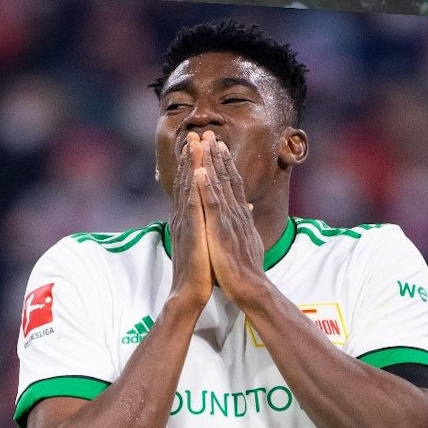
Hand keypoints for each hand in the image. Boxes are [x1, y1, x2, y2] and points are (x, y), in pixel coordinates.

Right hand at [168, 131, 215, 305]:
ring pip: (190, 188)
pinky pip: (194, 206)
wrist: (189, 293)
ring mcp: (187, 223)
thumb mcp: (213, 242)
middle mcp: (185, 217)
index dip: (199, 164)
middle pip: (190, 181)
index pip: (195, 186)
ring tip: (196, 144)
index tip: (203, 145)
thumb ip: (221, 222)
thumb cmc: (204, 271)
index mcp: (192, 218)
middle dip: (194, 157)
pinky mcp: (192, 233)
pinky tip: (199, 174)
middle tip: (197, 134)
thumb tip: (242, 207)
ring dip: (193, 165)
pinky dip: (196, 188)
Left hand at [199, 134, 266, 295]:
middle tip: (207, 133)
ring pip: (219, 186)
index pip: (230, 183)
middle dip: (215, 155)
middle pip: (225, 178)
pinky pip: (213, 206)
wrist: (250, 288)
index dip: (223, 163)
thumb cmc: (245, 268)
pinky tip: (201, 173)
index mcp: (238, 215)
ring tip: (203, 143)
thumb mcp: (245, 239)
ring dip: (211, 163)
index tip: (216, 145)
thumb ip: (244, 221)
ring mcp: (229, 221)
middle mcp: (235, 213)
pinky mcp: (221, 231)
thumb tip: (246, 207)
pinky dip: (207, 188)